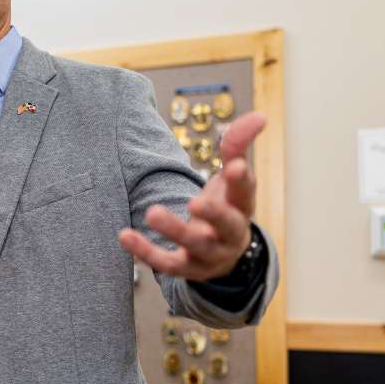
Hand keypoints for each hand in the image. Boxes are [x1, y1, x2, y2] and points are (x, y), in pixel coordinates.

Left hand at [118, 112, 264, 280]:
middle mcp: (230, 233)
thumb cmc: (227, 205)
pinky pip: (167, 264)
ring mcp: (209, 253)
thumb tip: (260, 115)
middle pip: (226, 226)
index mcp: (242, 206)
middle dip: (213, 214)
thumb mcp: (232, 177)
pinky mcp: (186, 267)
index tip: (234, 165)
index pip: (245, 192)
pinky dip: (145, 251)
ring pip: (195, 245)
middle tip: (195, 202)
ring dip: (175, 230)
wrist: (224, 253)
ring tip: (152, 212)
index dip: (241, 180)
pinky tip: (124, 235)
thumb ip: (238, 145)